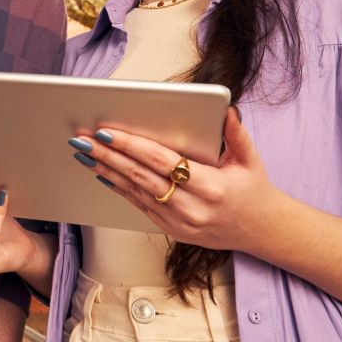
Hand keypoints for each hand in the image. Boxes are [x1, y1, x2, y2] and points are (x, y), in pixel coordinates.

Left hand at [76, 108, 285, 253]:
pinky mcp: (172, 230)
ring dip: (106, 172)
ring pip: (135, 193)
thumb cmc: (253, 189)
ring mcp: (180, 223)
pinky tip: (101, 174)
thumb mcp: (251, 160)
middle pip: (141, 177)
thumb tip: (227, 110)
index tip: (107, 132)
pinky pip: (140, 206)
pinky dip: (119, 189)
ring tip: (83, 154)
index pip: (163, 162)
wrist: (260, 231)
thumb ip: (237, 134)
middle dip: (108, 156)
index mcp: (211, 187)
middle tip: (81, 140)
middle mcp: (192, 208)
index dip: (132, 146)